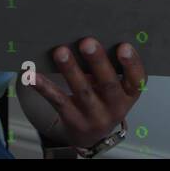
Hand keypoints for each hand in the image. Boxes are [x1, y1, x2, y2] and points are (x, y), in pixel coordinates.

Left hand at [29, 36, 145, 148]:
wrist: (91, 135)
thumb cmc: (104, 99)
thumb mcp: (116, 86)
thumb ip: (110, 66)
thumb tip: (89, 36)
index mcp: (130, 94)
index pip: (137, 79)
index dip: (131, 63)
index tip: (124, 46)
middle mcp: (115, 107)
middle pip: (108, 84)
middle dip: (97, 62)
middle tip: (87, 42)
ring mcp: (94, 116)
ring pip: (82, 91)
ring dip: (70, 70)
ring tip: (60, 52)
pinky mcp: (73, 119)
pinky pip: (58, 101)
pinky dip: (44, 87)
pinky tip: (32, 76)